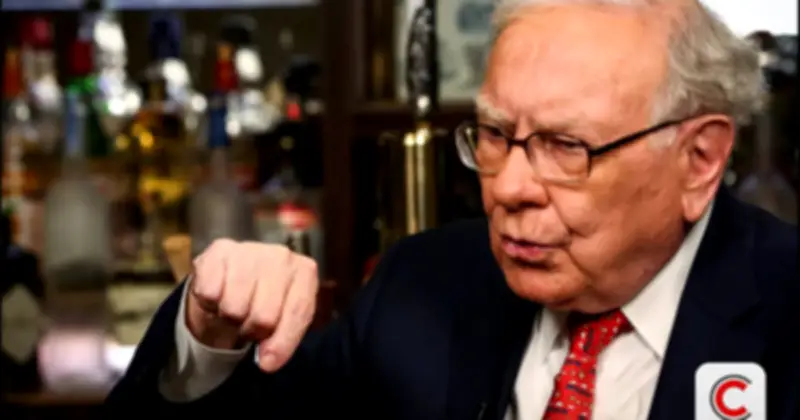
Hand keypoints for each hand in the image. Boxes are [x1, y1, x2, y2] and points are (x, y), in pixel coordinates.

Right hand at [186, 239, 317, 371]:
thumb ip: (282, 340)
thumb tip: (267, 362)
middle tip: (248, 322)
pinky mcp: (220, 250)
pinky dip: (210, 302)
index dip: (282, 342)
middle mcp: (281, 256)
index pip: (298, 313)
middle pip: (264, 316)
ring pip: (234, 307)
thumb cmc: (264, 301)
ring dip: (229, 317)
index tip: (268, 362)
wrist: (232, 277)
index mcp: (305, 272)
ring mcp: (251, 250)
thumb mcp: (284, 320)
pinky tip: (219, 293)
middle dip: (252, 329)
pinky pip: (210, 293)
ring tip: (234, 307)